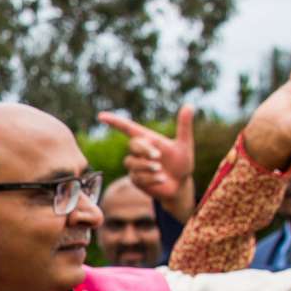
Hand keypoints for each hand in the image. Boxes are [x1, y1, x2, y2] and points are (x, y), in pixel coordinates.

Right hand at [101, 104, 196, 221]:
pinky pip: (137, 177)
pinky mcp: (135, 179)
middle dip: (144, 150)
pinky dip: (151, 178)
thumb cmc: (182, 163)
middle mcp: (139, 151)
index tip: (101, 116)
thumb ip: (184, 126)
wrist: (180, 185)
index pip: (127, 128)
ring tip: (161, 170)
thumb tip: (189, 105)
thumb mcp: (184, 145)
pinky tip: (162, 179)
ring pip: (132, 162)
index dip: (114, 121)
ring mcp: (135, 165)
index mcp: (148, 139)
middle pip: (132, 145)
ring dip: (147, 166)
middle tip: (158, 156)